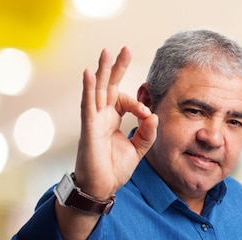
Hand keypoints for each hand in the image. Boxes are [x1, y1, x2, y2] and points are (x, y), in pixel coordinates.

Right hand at [74, 46, 158, 199]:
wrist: (101, 188)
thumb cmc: (114, 169)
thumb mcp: (138, 150)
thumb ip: (147, 133)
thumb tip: (153, 115)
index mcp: (112, 120)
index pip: (124, 100)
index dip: (138, 104)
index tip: (147, 115)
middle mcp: (101, 116)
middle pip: (108, 86)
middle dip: (116, 67)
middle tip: (123, 48)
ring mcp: (93, 121)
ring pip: (97, 90)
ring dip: (102, 71)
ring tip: (106, 52)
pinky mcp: (88, 129)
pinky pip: (88, 105)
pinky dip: (88, 88)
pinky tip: (90, 73)